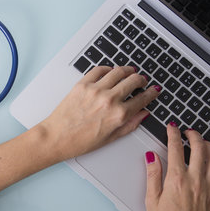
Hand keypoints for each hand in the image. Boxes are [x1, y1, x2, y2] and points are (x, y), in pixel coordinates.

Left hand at [38, 66, 159, 161]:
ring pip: (119, 71)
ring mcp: (95, 90)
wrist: (56, 137)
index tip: (153, 90)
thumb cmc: (79, 142)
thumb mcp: (110, 138)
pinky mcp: (82, 84)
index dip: (151, 93)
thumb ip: (130, 125)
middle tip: (142, 81)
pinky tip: (111, 72)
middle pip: (134, 81)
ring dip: (128, 70)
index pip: (143, 99)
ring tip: (130, 72)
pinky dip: (108, 69)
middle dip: (141, 80)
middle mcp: (109, 100)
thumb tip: (143, 114)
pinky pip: (100, 69)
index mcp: (119, 115)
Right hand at [144, 123, 209, 210]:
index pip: (176, 148)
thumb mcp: (151, 201)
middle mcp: (195, 181)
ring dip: (208, 146)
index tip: (171, 128)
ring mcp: (209, 189)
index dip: (173, 134)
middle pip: (199, 148)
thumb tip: (151, 158)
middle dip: (193, 135)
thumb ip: (153, 175)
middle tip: (187, 132)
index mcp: (176, 180)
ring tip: (202, 142)